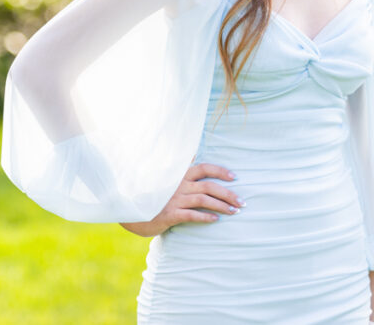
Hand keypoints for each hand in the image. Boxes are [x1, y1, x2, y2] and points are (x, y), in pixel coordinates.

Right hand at [119, 162, 242, 236]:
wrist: (131, 211)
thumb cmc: (152, 195)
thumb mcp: (164, 179)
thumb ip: (179, 168)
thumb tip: (193, 153)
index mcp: (178, 175)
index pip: (203, 168)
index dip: (219, 170)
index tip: (235, 177)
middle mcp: (178, 185)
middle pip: (208, 185)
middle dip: (228, 193)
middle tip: (242, 202)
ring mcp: (174, 199)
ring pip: (203, 199)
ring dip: (221, 205)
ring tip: (234, 212)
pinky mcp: (170, 214)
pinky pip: (192, 215)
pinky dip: (205, 217)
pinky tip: (215, 220)